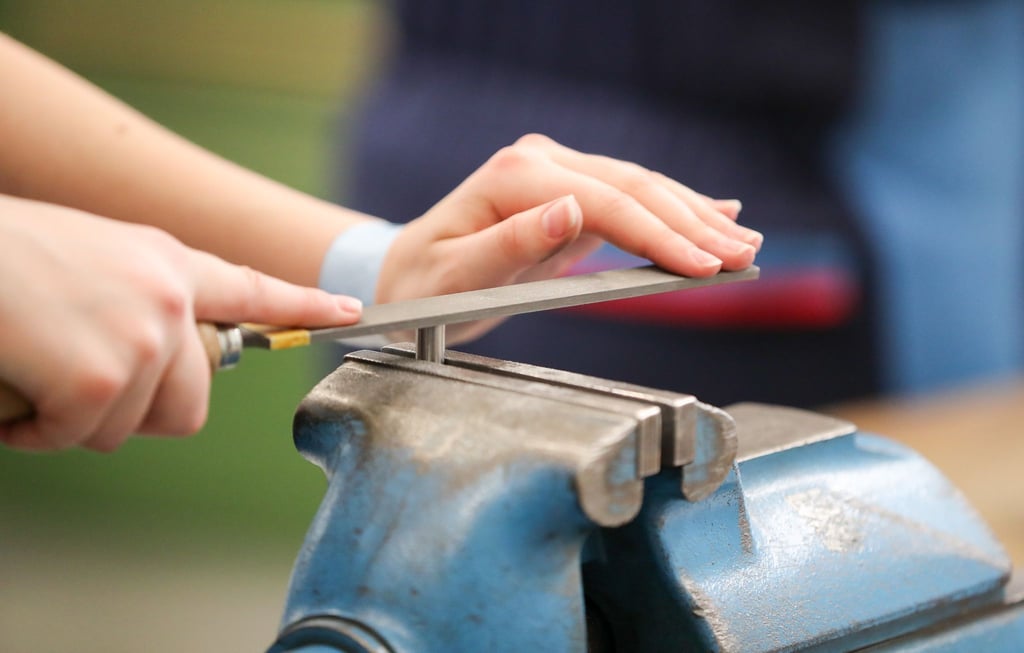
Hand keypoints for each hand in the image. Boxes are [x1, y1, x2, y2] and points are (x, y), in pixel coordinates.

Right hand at [0, 196, 361, 451]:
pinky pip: (76, 437)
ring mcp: (142, 337)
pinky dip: (36, 429)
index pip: (252, 288)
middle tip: (80, 387)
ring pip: (124, 427)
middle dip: (134, 412)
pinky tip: (15, 387)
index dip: (303, 304)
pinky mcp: (102, 378)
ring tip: (35, 368)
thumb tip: (159, 352)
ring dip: (70, 417)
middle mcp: (169, 297)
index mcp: (166, 262)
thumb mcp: (93, 257)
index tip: (349, 310)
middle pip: (189, 405)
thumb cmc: (5, 254)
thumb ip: (141, 296)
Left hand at [377, 134, 761, 340]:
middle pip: (632, 188)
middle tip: (742, 255)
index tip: (702, 265)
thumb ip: (507, 244)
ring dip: (694, 215)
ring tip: (742, 242)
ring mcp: (556, 174)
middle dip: (692, 224)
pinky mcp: (568, 195)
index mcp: (514, 178)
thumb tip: (568, 210)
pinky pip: (629, 200)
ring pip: (639, 189)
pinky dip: (674, 208)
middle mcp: (539, 165)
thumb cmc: (423, 286)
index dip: (658, 234)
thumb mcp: (454, 277)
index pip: (604, 202)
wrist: (409, 277)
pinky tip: (716, 210)